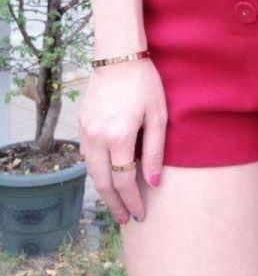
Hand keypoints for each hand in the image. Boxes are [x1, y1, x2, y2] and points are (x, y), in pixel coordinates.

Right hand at [78, 57, 167, 224]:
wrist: (118, 56)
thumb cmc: (144, 83)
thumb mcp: (158, 116)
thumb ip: (156, 151)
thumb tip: (154, 182)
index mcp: (119, 136)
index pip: (124, 180)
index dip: (132, 201)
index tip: (140, 215)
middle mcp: (98, 137)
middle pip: (102, 183)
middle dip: (114, 204)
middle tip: (126, 220)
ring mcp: (86, 130)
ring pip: (91, 170)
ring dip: (103, 189)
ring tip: (116, 202)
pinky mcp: (82, 123)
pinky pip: (86, 155)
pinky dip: (96, 170)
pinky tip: (106, 175)